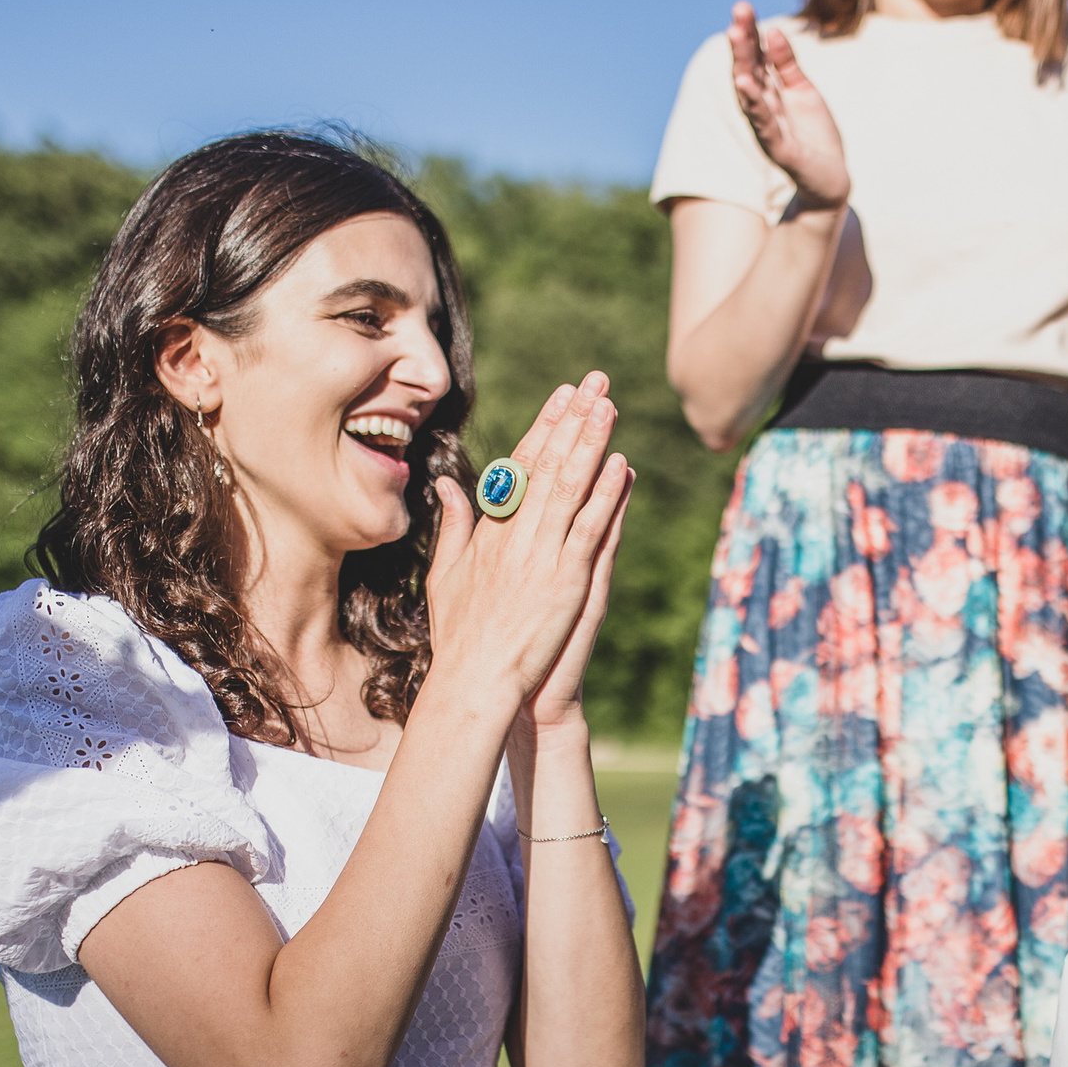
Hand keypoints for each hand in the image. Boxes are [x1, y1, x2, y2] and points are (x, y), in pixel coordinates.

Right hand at [425, 374, 632, 714]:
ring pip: (570, 488)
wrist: (474, 684)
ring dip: (591, 444)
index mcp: (490, 533)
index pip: (520, 466)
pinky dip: (605, 497)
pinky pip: (588, 530)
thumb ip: (453, 525)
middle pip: (548, 465)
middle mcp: (515, 537)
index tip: (562, 395)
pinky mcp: (565, 583)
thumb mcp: (447, 575)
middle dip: (572, 420)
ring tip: (609, 406)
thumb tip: (447, 484)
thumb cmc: (459, 637)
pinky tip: (620, 466)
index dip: (544, 427)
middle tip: (595, 383)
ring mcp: (541, 558)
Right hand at [729, 1, 849, 210]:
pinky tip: (745, 83)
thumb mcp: (803, 91)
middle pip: (749, 69)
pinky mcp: (779, 148)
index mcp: (770, 92)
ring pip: (750, 93)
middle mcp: (762, 108)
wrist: (830, 180)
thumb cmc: (815, 136)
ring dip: (742, 65)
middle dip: (743, 41)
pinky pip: (763, 123)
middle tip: (738, 11)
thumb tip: (773, 31)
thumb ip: (787, 64)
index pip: (756, 57)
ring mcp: (767, 128)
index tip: (743, 6)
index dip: (750, 32)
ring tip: (736, 37)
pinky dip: (753, 104)